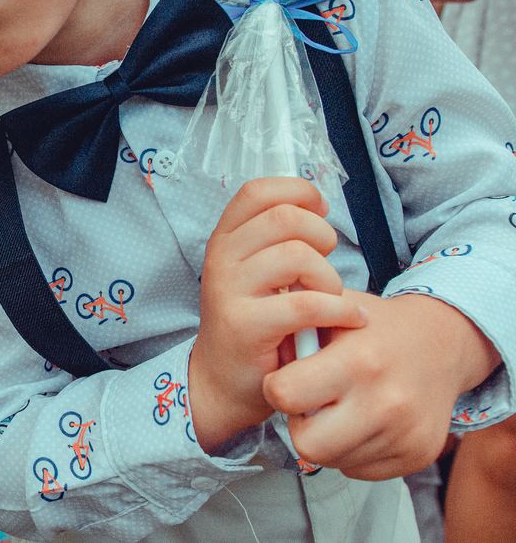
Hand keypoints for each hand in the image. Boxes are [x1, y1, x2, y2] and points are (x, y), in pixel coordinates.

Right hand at [189, 177, 368, 452]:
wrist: (223, 380)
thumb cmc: (253, 321)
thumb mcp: (255, 271)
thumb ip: (275, 240)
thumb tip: (317, 208)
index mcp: (225, 239)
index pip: (258, 192)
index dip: (298, 193)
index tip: (320, 216)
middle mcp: (221, 258)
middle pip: (283, 218)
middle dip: (321, 236)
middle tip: (328, 263)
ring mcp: (229, 291)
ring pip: (296, 256)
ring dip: (329, 277)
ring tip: (333, 297)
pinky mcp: (245, 325)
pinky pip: (306, 305)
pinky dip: (339, 310)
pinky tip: (350, 319)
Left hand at [264, 291, 500, 480]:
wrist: (441, 344)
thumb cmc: (373, 327)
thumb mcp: (331, 313)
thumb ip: (293, 336)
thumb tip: (261, 360)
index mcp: (357, 361)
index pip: (286, 395)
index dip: (277, 388)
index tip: (287, 379)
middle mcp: (384, 402)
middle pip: (307, 445)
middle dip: (300, 424)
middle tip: (311, 402)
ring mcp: (405, 433)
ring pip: (332, 461)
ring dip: (327, 438)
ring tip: (340, 407)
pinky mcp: (418, 455)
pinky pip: (359, 469)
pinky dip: (352, 450)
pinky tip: (362, 421)